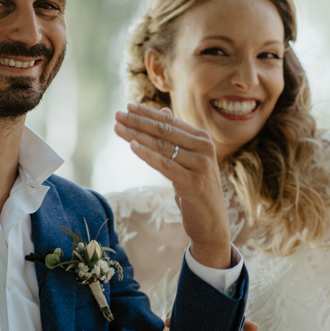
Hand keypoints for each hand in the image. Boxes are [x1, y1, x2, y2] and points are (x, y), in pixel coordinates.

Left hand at [114, 104, 232, 268]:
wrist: (211, 223)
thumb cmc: (196, 190)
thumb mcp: (188, 161)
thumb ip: (177, 138)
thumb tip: (163, 112)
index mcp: (203, 140)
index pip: (170, 121)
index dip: (147, 113)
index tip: (127, 107)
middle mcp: (204, 148)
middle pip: (165, 130)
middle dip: (138, 121)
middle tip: (117, 115)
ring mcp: (201, 165)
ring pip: (162, 146)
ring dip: (137, 135)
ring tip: (118, 128)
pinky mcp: (194, 182)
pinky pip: (165, 165)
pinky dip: (147, 154)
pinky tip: (132, 146)